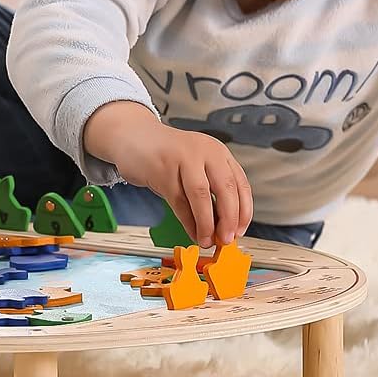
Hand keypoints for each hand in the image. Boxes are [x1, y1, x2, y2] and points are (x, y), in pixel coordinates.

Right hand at [85, 102, 252, 246]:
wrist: (134, 136)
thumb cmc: (167, 156)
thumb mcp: (197, 166)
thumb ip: (211, 191)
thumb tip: (224, 227)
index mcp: (217, 151)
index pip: (240, 184)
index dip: (244, 212)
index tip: (240, 231)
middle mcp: (203, 151)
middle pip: (225, 189)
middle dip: (228, 220)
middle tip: (227, 240)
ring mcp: (182, 157)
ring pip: (201, 196)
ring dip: (206, 224)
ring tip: (206, 240)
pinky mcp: (162, 168)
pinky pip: (179, 201)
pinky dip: (187, 221)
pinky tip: (191, 231)